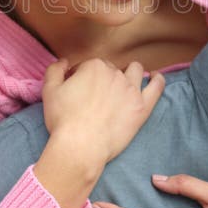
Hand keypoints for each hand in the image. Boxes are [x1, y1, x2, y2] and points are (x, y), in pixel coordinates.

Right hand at [33, 59, 164, 207]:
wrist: (80, 146)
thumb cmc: (63, 120)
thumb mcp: (49, 91)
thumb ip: (55, 70)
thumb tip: (64, 62)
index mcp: (94, 66)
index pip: (90, 65)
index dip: (83, 76)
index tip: (79, 88)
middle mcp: (115, 73)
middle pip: (112, 68)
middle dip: (105, 77)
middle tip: (98, 94)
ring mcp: (131, 89)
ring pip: (136, 70)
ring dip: (131, 72)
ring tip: (127, 80)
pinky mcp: (142, 107)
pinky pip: (157, 87)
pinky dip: (158, 79)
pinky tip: (156, 77)